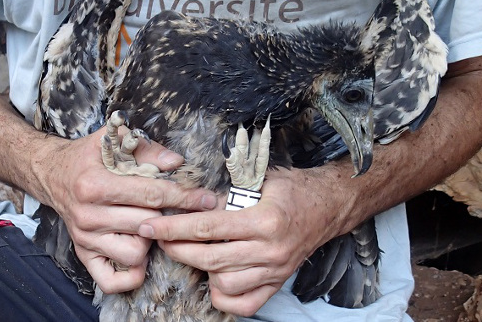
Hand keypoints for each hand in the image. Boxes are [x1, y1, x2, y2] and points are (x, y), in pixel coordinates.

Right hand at [33, 127, 218, 293]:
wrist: (52, 173)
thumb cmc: (87, 157)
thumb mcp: (112, 140)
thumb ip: (146, 148)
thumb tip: (176, 162)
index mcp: (94, 184)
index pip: (151, 195)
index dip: (184, 197)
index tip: (206, 199)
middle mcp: (88, 215)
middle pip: (147, 224)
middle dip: (173, 217)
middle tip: (186, 209)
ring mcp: (85, 238)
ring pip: (134, 253)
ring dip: (151, 241)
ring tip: (152, 224)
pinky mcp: (83, 254)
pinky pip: (111, 280)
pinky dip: (131, 275)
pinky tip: (142, 254)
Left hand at [138, 167, 348, 315]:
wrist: (329, 206)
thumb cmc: (294, 188)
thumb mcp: (261, 179)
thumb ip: (228, 191)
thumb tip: (190, 199)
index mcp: (264, 220)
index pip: (208, 228)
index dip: (174, 228)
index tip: (151, 225)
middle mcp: (270, 250)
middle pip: (210, 259)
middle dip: (177, 248)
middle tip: (159, 237)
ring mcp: (275, 270)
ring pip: (224, 283)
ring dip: (200, 269)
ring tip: (191, 251)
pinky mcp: (277, 281)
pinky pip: (244, 302)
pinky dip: (223, 294)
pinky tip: (215, 277)